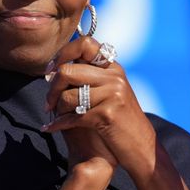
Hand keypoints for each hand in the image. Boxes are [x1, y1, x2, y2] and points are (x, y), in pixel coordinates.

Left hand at [42, 36, 157, 181]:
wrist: (141, 145)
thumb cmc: (119, 120)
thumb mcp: (111, 92)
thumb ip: (90, 77)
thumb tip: (54, 69)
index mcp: (113, 67)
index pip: (85, 44)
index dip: (63, 53)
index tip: (51, 69)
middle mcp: (114, 77)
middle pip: (67, 71)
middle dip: (52, 88)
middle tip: (48, 102)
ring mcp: (112, 94)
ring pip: (67, 96)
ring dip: (56, 109)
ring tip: (53, 116)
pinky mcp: (108, 114)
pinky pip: (73, 117)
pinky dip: (58, 124)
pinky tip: (51, 128)